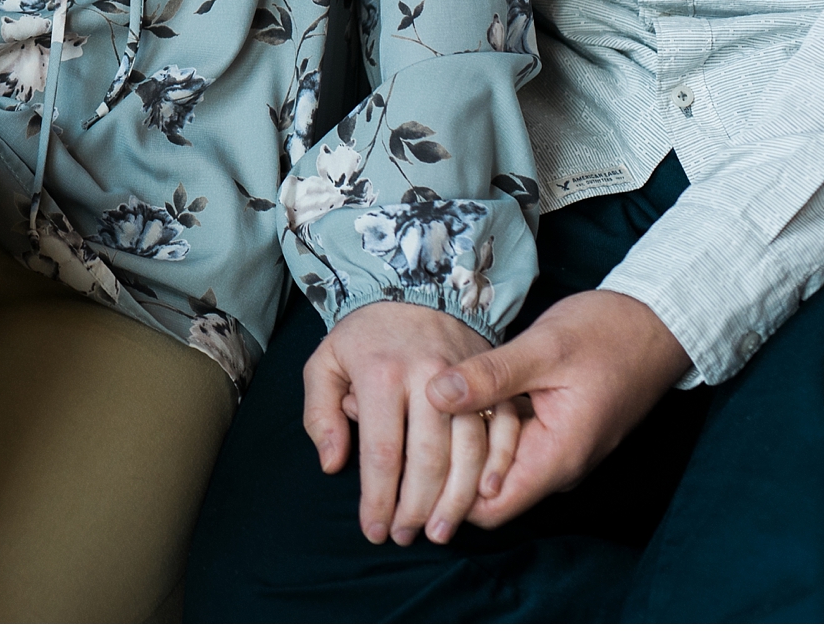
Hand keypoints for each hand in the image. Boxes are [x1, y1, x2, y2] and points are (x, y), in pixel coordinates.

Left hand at [305, 301, 513, 546]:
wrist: (416, 287)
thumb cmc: (364, 336)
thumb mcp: (325, 362)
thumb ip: (320, 413)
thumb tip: (332, 464)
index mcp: (381, 373)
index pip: (382, 451)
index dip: (378, 499)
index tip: (373, 530)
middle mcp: (427, 376)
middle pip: (428, 458)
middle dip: (416, 508)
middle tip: (405, 536)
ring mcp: (466, 378)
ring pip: (469, 451)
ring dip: (456, 500)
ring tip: (439, 531)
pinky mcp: (493, 380)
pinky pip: (504, 430)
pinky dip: (498, 467)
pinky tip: (484, 497)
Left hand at [424, 288, 693, 528]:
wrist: (655, 323)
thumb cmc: (608, 333)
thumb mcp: (544, 347)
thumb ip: (490, 375)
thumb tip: (434, 394)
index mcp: (558, 455)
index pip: (490, 506)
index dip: (444, 495)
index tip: (403, 467)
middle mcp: (558, 464)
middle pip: (487, 493)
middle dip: (443, 474)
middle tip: (394, 439)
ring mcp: (556, 449)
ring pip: (495, 468)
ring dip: (458, 449)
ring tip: (410, 420)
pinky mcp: (552, 430)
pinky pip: (508, 444)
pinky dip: (479, 429)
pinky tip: (446, 403)